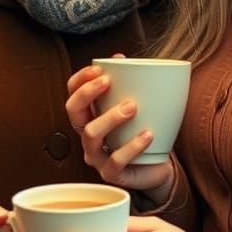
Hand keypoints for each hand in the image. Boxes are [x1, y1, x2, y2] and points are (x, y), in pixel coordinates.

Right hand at [66, 63, 174, 204]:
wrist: (158, 167)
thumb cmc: (143, 132)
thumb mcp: (138, 105)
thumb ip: (128, 83)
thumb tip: (120, 57)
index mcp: (91, 117)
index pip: (73, 94)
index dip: (80, 80)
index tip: (98, 69)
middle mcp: (88, 136)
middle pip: (73, 112)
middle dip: (87, 94)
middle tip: (108, 82)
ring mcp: (97, 157)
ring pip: (92, 135)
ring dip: (110, 117)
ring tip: (132, 107)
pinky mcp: (112, 174)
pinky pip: (115, 161)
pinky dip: (132, 146)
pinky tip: (147, 134)